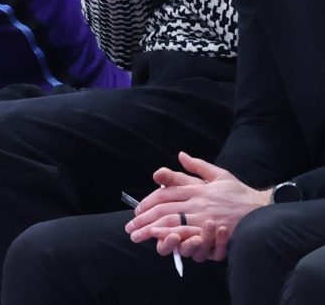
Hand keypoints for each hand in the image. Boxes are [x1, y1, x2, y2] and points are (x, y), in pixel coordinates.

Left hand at [124, 151, 268, 261]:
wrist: (264, 210)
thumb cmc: (240, 193)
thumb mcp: (219, 174)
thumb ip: (197, 166)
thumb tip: (180, 154)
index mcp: (197, 187)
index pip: (166, 193)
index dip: (149, 201)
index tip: (138, 209)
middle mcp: (197, 201)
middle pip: (164, 208)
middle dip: (144, 217)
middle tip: (130, 226)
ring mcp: (204, 216)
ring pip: (171, 221)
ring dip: (151, 229)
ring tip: (137, 235)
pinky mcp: (212, 231)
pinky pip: (187, 234)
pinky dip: (171, 236)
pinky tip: (158, 240)